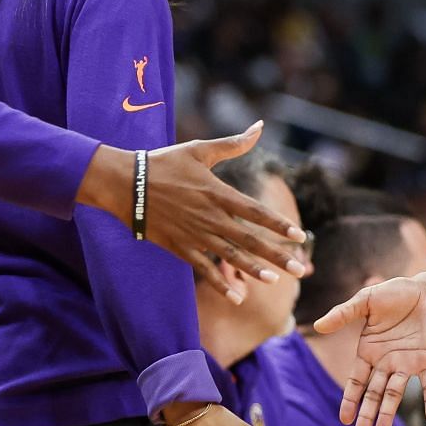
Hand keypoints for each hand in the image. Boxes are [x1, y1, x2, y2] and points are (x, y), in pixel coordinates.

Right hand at [79, 123, 307, 293]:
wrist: (125, 184)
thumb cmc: (164, 163)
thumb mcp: (199, 149)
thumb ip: (232, 144)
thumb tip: (259, 127)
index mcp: (218, 193)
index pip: (256, 212)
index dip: (278, 225)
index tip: (299, 236)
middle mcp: (210, 217)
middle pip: (250, 239)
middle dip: (276, 255)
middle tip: (299, 269)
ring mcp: (195, 234)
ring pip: (230, 257)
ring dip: (254, 270)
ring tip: (275, 281)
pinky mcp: (180, 247)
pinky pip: (204, 269)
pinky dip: (220, 284)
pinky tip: (237, 297)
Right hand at [314, 275, 425, 425]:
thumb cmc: (396, 293)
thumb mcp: (367, 301)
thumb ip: (344, 314)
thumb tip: (318, 325)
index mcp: (369, 351)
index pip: (357, 381)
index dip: (350, 399)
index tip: (344, 419)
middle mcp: (387, 362)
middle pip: (373, 393)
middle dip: (366, 414)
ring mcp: (408, 363)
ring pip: (395, 393)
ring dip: (388, 413)